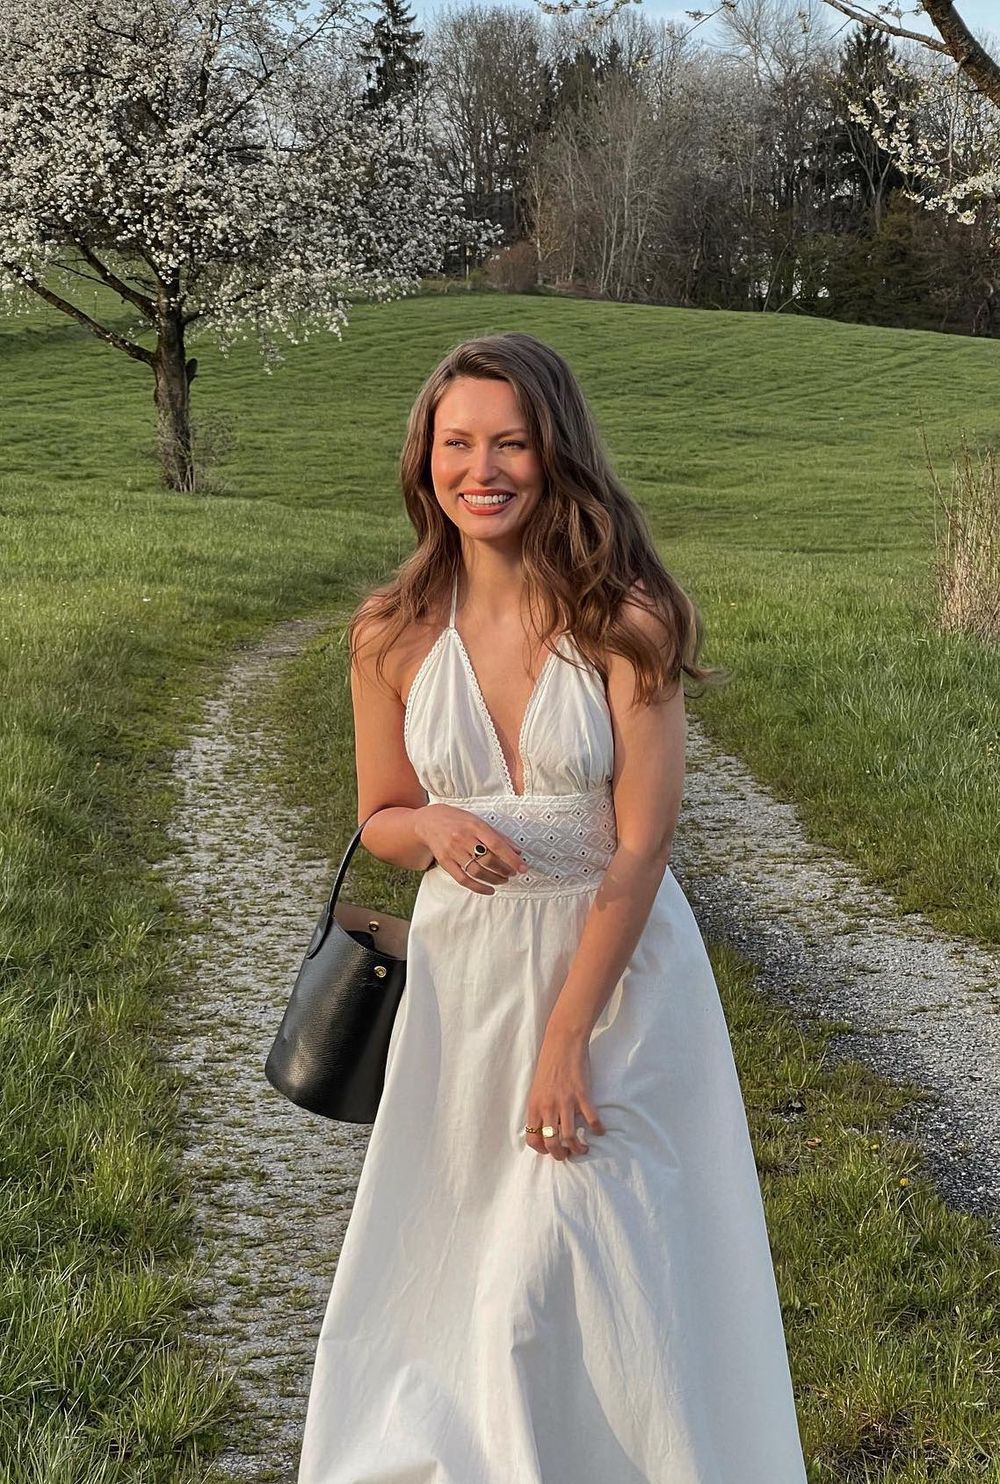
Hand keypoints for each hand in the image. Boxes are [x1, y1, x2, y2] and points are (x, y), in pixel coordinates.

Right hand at [414, 803, 529, 895]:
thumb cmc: (458, 820)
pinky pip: (463, 879)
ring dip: (494, 879)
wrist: (428, 822)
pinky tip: (489, 889)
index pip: (497, 845)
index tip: (522, 867)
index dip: (511, 858)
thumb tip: (517, 851)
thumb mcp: (478, 821)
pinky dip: (478, 887)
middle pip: (488, 859)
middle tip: (513, 873)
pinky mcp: (445, 862)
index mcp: (474, 825)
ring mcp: (453, 851)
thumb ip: (498, 836)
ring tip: (503, 879)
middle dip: (504, 869)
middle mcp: (463, 838)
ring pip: (477, 871)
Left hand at [524, 1026, 605, 1159]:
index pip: (532, 1139)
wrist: (562, 1041)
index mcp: (535, 1106)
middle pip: (552, 1144)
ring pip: (570, 1138)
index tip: (551, 1150)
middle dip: (561, 1155)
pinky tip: (600, 1131)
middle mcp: (548, 1107)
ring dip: (578, 1149)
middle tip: (569, 1154)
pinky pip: (591, 1120)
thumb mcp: (537, 1088)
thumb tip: (545, 1125)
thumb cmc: (549, 1063)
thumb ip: (540, 1107)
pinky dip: (597, 1130)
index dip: (542, 1150)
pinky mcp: (582, 1095)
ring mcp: (565, 1102)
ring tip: (584, 1149)